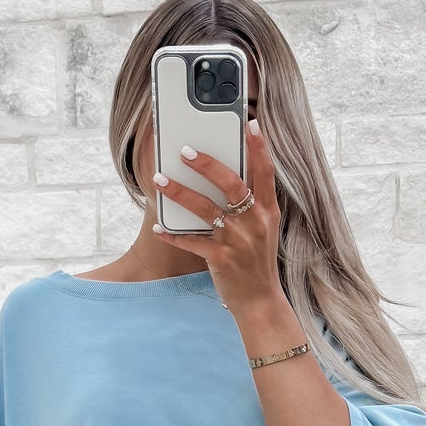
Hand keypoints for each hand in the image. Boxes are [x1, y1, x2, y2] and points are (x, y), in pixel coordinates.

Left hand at [151, 118, 281, 311]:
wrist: (260, 301)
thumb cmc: (257, 261)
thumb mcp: (263, 229)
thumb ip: (251, 203)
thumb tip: (225, 174)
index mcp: (267, 211)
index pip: (265, 173)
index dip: (259, 147)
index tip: (250, 124)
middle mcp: (254, 223)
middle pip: (231, 184)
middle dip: (207, 164)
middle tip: (185, 151)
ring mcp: (238, 241)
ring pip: (205, 209)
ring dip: (180, 193)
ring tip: (159, 180)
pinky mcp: (221, 259)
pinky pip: (192, 242)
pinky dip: (173, 235)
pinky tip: (158, 227)